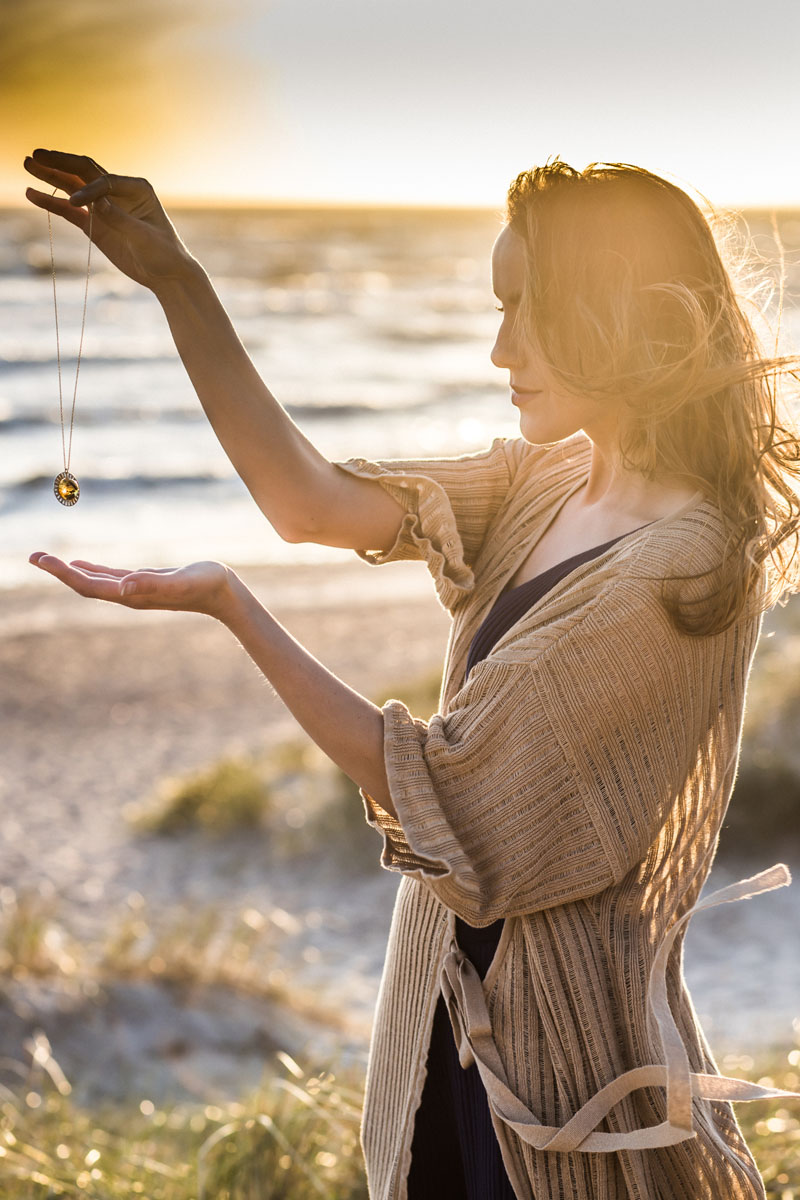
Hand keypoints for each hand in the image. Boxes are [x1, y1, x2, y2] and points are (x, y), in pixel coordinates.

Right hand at [23, 149, 197, 289]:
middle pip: (84, 172)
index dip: (88, 190)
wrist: (167, 275)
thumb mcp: (144, 237)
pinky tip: (32, 194)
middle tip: (36, 155)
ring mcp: (105, 207)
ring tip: (27, 164)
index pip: (104, 181)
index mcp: (136, 188)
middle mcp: (119, 192)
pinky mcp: (95, 224)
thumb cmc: (164, 253)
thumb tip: (97, 204)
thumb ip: (121, 219)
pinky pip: (70, 211)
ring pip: (73, 187)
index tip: (74, 203)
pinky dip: (52, 203)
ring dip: (51, 176)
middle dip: (60, 163)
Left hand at [28, 553, 237, 621]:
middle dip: (58, 572)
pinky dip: (91, 570)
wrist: (226, 594)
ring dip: (70, 572)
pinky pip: (109, 577)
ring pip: (94, 581)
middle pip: (84, 585)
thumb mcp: (181, 581)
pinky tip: (81, 565)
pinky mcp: (143, 582)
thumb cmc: (207, 586)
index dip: (63, 574)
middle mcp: (128, 594)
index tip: (41, 560)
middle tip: (32, 556)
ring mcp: (135, 590)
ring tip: (47, 560)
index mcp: (131, 595)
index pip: (88, 586)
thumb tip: (123, 585)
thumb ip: (153, 584)